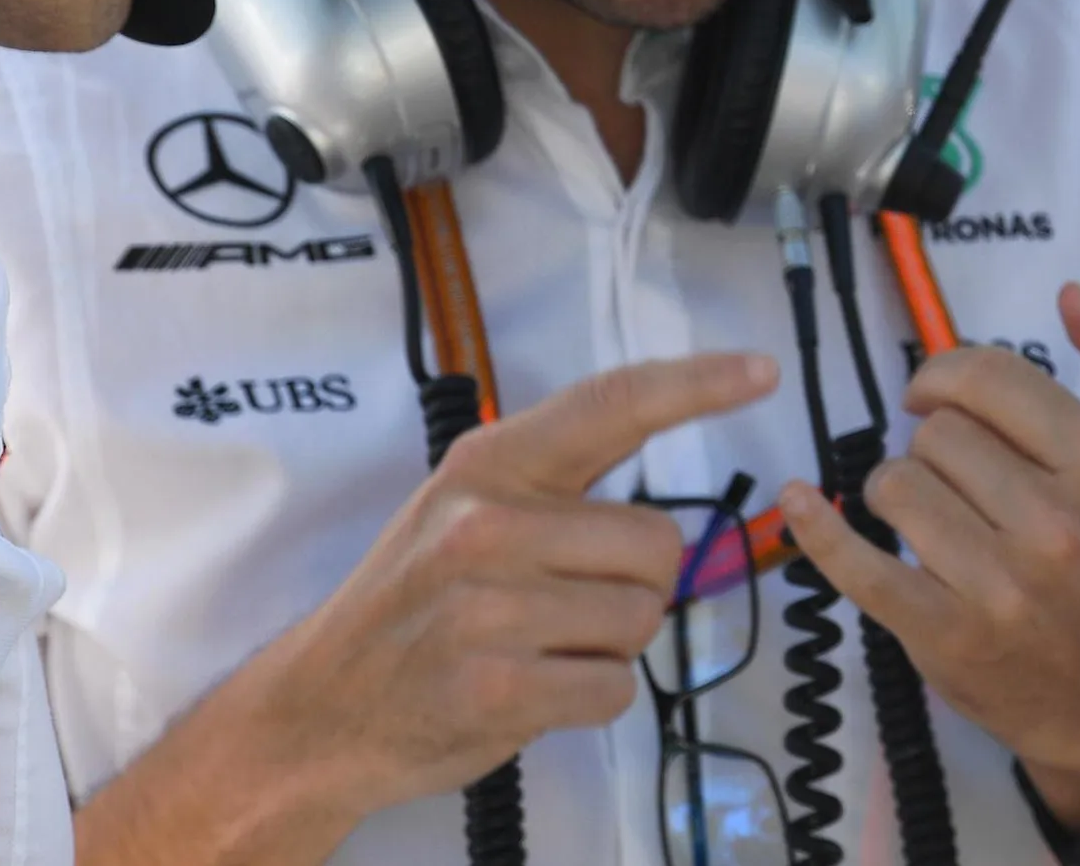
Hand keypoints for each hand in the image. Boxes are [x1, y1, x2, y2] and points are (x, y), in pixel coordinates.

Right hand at [74, 354, 777, 865]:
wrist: (320, 709)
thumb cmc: (414, 608)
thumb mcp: (464, 514)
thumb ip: (557, 491)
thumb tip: (667, 510)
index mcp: (489, 465)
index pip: (611, 405)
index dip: (695, 384)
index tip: (760, 370)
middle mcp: (487, 522)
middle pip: (660, 544)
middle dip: (632, 585)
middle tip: (556, 607)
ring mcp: (487, 605)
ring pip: (644, 618)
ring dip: (607, 645)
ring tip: (533, 646)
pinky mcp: (496, 684)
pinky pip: (615, 685)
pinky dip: (590, 698)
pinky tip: (529, 690)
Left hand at [782, 285, 1079, 829]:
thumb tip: (1071, 295)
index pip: (987, 377)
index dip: (944, 375)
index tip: (934, 398)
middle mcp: (1055, 524)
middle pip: (935, 431)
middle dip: (934, 445)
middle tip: (961, 481)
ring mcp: (996, 585)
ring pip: (893, 485)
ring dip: (898, 493)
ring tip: (931, 519)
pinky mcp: (943, 634)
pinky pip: (856, 564)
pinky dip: (819, 529)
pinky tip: (802, 501)